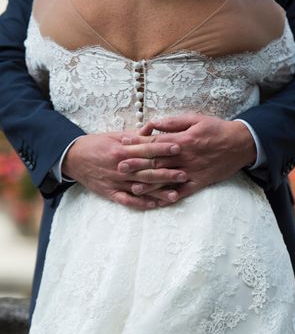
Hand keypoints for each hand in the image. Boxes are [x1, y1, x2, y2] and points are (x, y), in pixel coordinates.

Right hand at [62, 132, 184, 209]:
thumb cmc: (96, 144)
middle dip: (167, 173)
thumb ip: (136, 136)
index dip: (163, 149)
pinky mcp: (110, 193)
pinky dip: (141, 203)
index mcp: (121, 151)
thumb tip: (155, 128)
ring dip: (159, 192)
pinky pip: (128, 201)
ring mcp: (115, 182)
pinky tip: (155, 205)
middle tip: (184, 174)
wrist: (71, 158)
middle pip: (147, 171)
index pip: (146, 149)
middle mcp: (120, 168)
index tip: (179, 148)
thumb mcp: (115, 136)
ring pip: (140, 188)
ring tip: (176, 195)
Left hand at [118, 115, 256, 201]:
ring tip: (134, 188)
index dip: (138, 143)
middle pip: (157, 162)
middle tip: (119, 168)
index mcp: (183, 140)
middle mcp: (185, 157)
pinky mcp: (201, 181)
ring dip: (150, 184)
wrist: (241, 144)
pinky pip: (184, 191)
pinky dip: (172, 196)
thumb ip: (174, 122)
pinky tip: (160, 201)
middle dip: (137, 165)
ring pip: (168, 179)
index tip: (123, 144)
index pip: (155, 142)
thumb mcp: (196, 119)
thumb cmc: (217, 129)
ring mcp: (193, 171)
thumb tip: (154, 123)